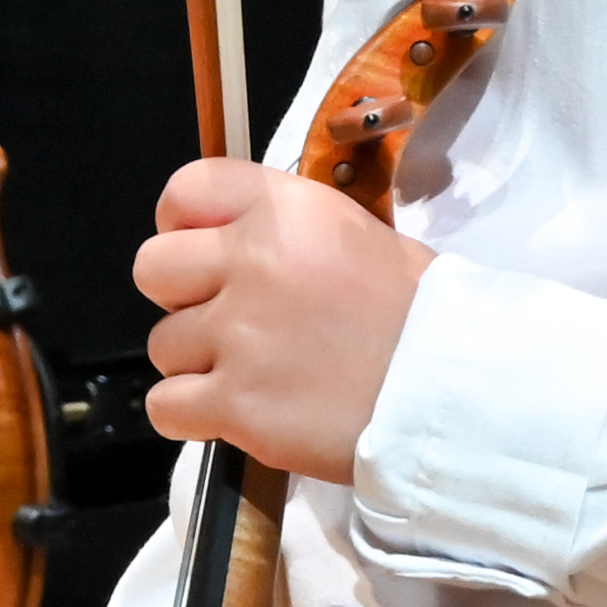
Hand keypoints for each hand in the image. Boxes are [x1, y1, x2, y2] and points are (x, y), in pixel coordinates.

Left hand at [131, 160, 430, 486]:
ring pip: (163, 344)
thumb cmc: (421, 318)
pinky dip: (191, 416)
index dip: (182, 225)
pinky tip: (234, 412)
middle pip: (153, 268)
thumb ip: (285, 233)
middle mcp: (252, 261)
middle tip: (228, 321)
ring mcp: (238, 335)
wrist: (453, 393)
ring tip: (255, 374)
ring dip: (197, 363)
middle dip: (182, 297)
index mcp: (284, 210)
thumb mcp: (357, 235)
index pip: (186, 190)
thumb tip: (233, 243)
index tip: (201, 252)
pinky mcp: (235, 404)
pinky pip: (164, 406)